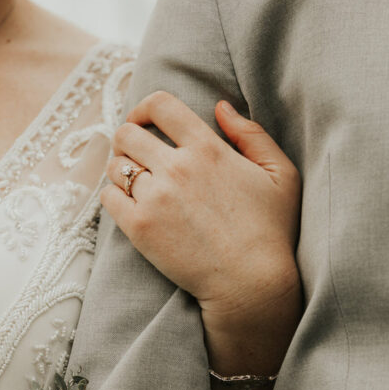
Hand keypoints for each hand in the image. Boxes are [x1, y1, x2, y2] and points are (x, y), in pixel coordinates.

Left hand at [102, 92, 301, 329]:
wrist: (251, 284)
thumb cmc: (271, 231)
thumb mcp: (281, 174)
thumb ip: (252, 134)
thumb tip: (220, 107)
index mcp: (208, 148)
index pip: (160, 105)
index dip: (144, 107)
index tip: (143, 120)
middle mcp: (177, 168)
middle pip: (127, 134)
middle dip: (127, 139)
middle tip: (135, 154)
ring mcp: (155, 199)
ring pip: (115, 166)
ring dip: (120, 169)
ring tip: (134, 182)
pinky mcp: (139, 229)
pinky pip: (107, 197)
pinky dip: (113, 196)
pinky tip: (129, 205)